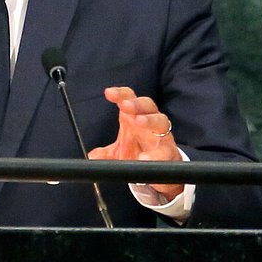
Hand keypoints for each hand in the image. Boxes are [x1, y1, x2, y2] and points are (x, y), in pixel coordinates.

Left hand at [88, 86, 183, 201]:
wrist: (161, 168)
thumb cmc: (140, 152)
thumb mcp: (119, 153)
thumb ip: (105, 154)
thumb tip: (92, 156)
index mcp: (136, 117)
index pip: (129, 98)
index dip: (120, 93)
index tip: (108, 93)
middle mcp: (151, 122)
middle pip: (147, 105)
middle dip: (136, 103)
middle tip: (125, 105)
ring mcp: (163, 135)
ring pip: (161, 121)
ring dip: (149, 120)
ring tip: (138, 121)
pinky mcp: (170, 152)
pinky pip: (165, 150)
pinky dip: (155, 154)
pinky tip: (144, 157)